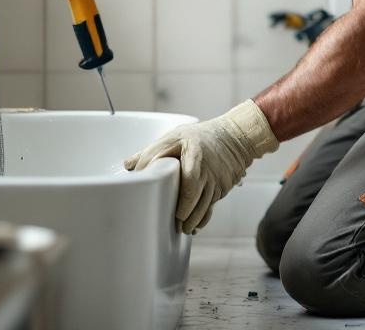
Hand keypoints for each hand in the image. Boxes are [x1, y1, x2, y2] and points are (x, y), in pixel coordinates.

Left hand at [123, 100, 278, 233]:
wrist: (235, 137)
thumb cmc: (201, 137)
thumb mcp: (177, 136)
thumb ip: (153, 151)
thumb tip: (129, 166)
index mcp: (192, 153)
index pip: (183, 176)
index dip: (171, 191)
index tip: (159, 200)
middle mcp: (207, 169)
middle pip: (193, 195)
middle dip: (183, 213)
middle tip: (173, 223)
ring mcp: (217, 180)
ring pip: (204, 206)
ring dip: (192, 220)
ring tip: (181, 229)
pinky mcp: (223, 188)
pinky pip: (211, 207)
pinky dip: (202, 218)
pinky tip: (193, 226)